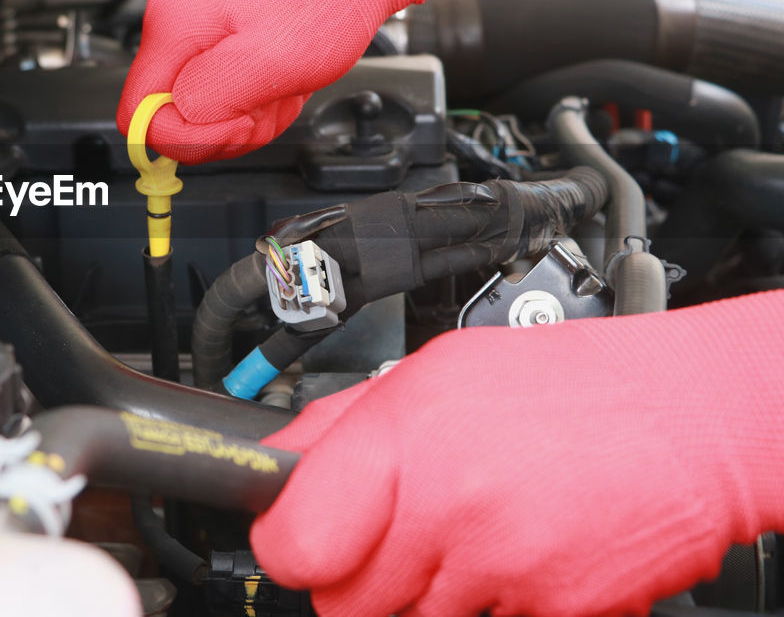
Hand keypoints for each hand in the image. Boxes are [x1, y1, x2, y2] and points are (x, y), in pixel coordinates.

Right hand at [116, 0, 492, 163]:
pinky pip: (222, 99)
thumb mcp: (270, 61)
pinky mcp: (218, 43)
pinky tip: (281, 81)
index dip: (187, 137)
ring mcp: (196, 35)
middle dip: (223, 128)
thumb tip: (168, 126)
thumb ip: (210, 98)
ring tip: (281, 87)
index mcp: (173, 26)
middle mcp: (174, 27)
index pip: (137, 117)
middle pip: (170, 120)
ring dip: (247, 117)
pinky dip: (255, 103)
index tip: (236, 122)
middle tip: (267, 103)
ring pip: (200, 115)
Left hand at [251, 289, 783, 616]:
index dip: (293, 546)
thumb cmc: (563, 386)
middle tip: (395, 539)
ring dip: (423, 598)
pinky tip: (512, 556)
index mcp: (406, 438)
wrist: (687, 416)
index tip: (308, 539)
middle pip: (344, 604)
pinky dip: (490, 607)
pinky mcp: (552, 613)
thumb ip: (343, 426)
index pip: (294, 543)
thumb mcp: (434, 373)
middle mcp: (449, 506)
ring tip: (463, 539)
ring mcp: (503, 569)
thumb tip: (277, 464)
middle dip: (358, 579)